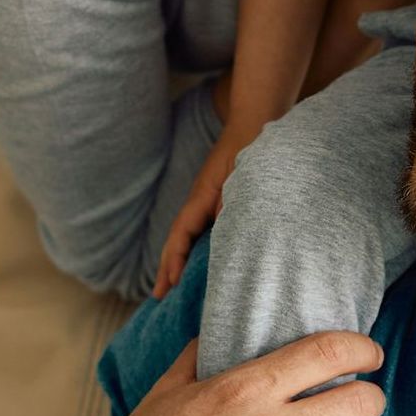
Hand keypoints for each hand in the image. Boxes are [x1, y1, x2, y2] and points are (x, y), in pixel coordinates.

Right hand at [156, 129, 250, 295]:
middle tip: (158, 295)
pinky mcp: (217, 200)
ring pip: (186, 235)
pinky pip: (199, 229)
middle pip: (176, 238)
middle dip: (167, 266)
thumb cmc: (251, 147)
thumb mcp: (243, 176)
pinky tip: (196, 260)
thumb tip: (224, 234)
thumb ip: (232, 204)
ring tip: (169, 286)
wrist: (256, 120)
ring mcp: (206, 200)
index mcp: (201, 197)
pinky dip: (192, 248)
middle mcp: (199, 200)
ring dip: (176, 259)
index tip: (172, 283)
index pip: (181, 233)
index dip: (175, 259)